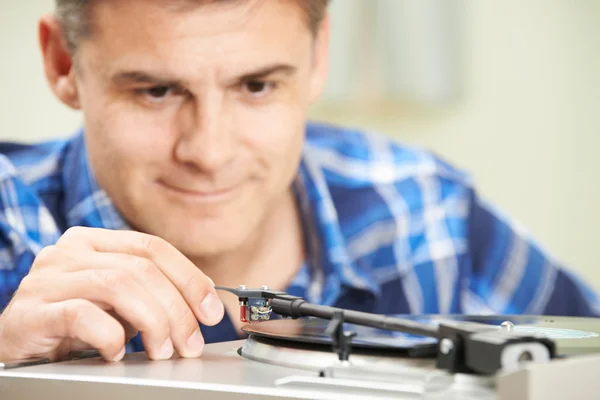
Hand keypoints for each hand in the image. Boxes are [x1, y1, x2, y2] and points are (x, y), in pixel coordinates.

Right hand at [0, 227, 223, 362]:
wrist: (14, 346)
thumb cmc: (70, 323)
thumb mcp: (117, 302)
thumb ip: (151, 295)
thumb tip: (202, 307)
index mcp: (94, 241)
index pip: (153, 247)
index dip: (189, 278)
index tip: (212, 310)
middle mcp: (69, 250)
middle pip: (141, 267)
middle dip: (177, 308)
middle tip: (190, 342)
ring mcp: (47, 278)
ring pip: (118, 285)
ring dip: (152, 322)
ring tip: (162, 350)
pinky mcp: (30, 311)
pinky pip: (83, 315)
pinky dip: (111, 336)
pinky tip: (117, 352)